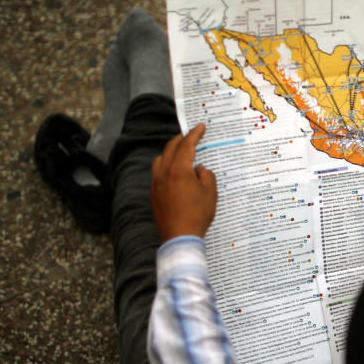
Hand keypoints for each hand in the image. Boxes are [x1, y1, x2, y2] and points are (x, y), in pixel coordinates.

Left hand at [150, 123, 216, 242]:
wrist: (180, 236)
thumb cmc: (198, 214)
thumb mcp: (210, 192)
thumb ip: (206, 175)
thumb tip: (199, 169)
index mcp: (179, 169)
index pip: (187, 145)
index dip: (194, 134)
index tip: (200, 127)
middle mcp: (164, 173)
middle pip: (170, 148)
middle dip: (181, 139)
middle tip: (190, 134)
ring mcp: (156, 184)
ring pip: (160, 159)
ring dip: (170, 152)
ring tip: (180, 153)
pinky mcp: (153, 195)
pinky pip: (157, 173)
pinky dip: (165, 166)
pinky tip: (174, 173)